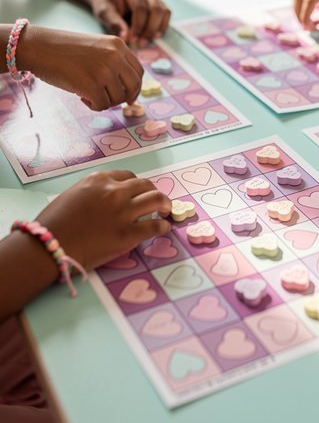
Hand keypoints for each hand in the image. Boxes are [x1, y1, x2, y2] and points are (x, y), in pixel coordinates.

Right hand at [19, 26, 143, 110]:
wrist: (39, 47)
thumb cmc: (63, 50)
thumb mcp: (96, 47)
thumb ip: (113, 62)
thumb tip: (128, 91)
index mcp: (118, 45)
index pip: (138, 72)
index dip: (134, 87)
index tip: (128, 96)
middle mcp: (115, 56)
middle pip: (134, 86)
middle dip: (124, 98)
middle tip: (110, 101)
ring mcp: (105, 70)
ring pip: (118, 98)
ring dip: (105, 101)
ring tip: (88, 93)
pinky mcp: (92, 84)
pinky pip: (102, 105)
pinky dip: (93, 106)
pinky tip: (81, 97)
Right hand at [35, 170, 171, 271]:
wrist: (48, 246)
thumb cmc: (53, 223)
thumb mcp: (72, 195)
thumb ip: (93, 193)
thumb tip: (105, 201)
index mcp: (99, 180)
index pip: (127, 176)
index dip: (136, 184)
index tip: (139, 191)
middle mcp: (115, 192)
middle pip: (145, 185)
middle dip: (153, 191)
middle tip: (157, 200)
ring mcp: (124, 212)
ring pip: (156, 199)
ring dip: (165, 204)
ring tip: (167, 210)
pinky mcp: (128, 234)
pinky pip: (155, 226)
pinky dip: (163, 226)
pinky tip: (164, 228)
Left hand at [91, 0, 170, 43]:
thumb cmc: (106, 4)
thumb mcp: (104, 13)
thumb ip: (114, 23)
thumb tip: (126, 37)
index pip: (140, 8)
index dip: (138, 26)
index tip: (132, 40)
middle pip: (155, 10)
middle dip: (149, 29)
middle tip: (140, 43)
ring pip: (164, 12)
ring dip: (157, 29)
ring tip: (146, 41)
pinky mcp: (159, 2)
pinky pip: (166, 14)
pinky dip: (162, 26)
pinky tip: (154, 36)